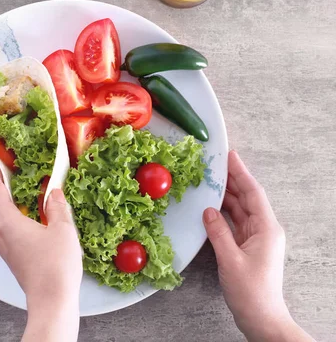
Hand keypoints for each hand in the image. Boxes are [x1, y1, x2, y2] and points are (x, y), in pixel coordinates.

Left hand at [0, 159, 81, 341]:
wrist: (52, 301)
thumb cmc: (55, 267)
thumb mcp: (62, 229)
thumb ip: (57, 206)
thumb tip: (54, 192)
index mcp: (6, 221)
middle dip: (5, 181)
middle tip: (19, 165)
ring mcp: (4, 245)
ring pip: (4, 214)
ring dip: (13, 198)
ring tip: (29, 185)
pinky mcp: (13, 255)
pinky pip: (11, 227)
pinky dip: (19, 214)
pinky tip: (35, 211)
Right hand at [203, 151, 313, 341]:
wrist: (261, 317)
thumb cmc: (251, 292)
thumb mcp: (230, 260)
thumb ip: (218, 232)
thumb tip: (207, 211)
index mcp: (266, 229)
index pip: (252, 193)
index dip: (241, 173)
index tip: (230, 156)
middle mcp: (264, 230)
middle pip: (246, 198)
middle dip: (232, 180)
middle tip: (215, 163)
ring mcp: (256, 238)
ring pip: (240, 209)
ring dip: (226, 195)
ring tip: (210, 179)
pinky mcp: (247, 246)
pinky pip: (235, 222)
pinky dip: (223, 212)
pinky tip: (212, 205)